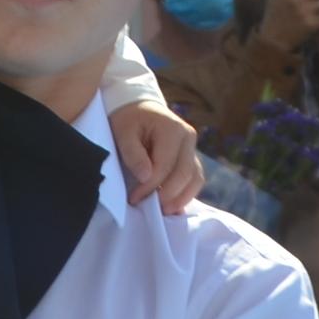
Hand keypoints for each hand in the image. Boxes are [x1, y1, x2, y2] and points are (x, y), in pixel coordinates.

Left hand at [109, 100, 204, 215]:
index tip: (134, 199)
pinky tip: (173, 206)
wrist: (137, 107)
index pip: (165, 165)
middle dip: (167, 195)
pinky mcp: (191, 157)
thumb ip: (133, 154)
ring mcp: (193, 148)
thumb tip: (146, 177)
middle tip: (149, 209)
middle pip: (184, 174)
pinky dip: (186, 194)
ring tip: (163, 211)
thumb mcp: (123, 132)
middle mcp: (188, 138)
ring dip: (181, 199)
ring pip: (195, 179)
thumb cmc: (128, 119)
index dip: (151, 186)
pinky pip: (195, 179)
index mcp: (173, 129)